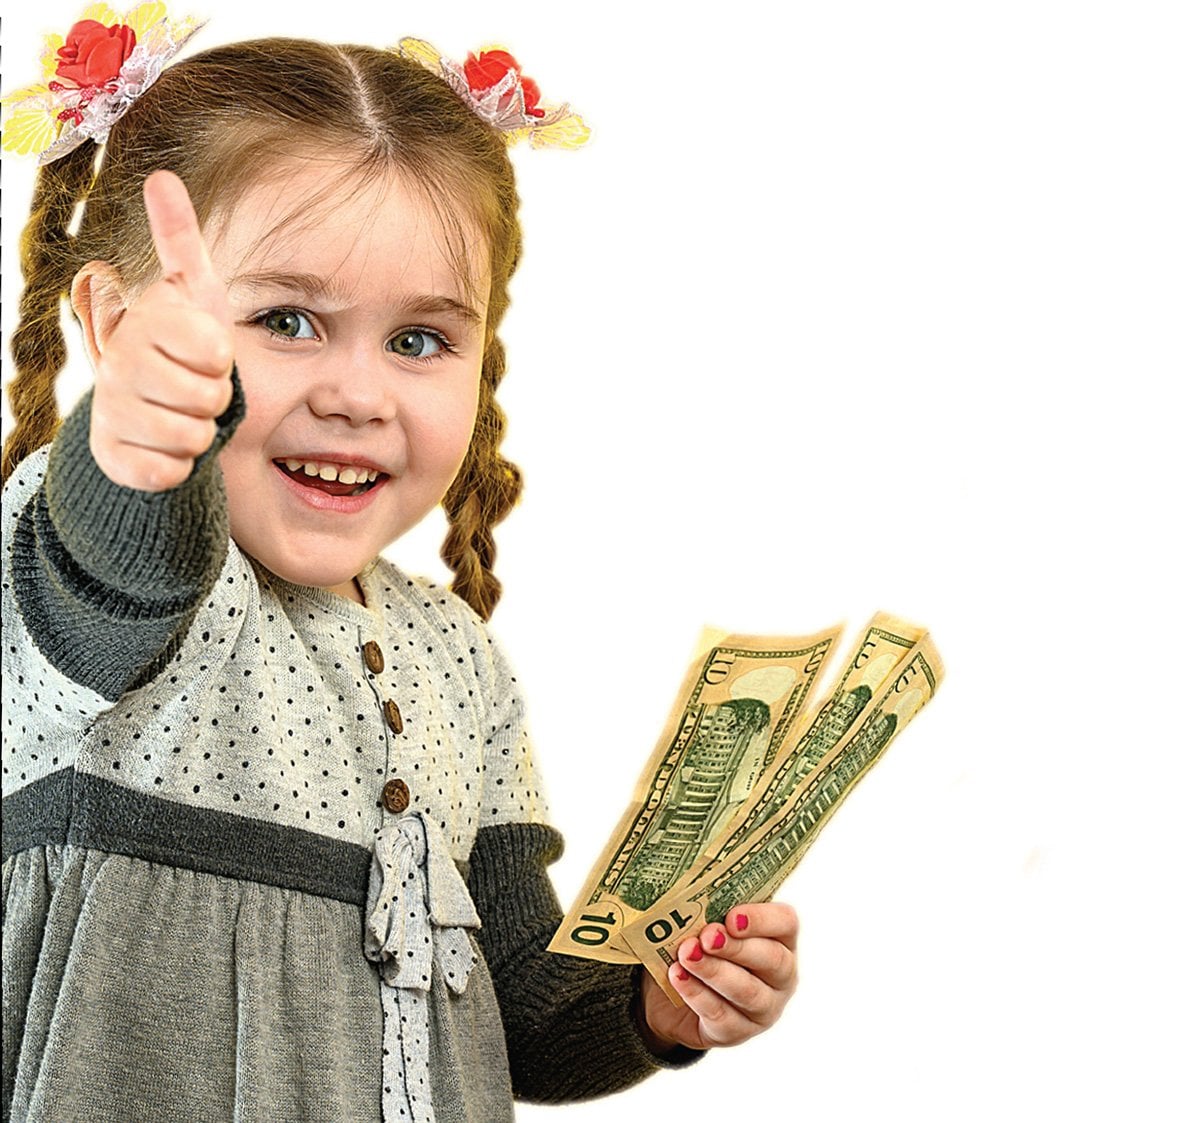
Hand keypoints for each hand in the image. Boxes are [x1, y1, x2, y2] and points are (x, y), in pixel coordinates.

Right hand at [88, 169, 234, 490]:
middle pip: (208, 396)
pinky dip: (179, 467)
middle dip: (215, 399)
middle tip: (194, 388)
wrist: (146, 410)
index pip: (214, 349)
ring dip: (199, 433)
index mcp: (145, 322)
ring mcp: (112, 411)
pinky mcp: (114, 458)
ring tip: (180, 415)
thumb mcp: (192, 294)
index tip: (205, 354)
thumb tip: (162, 175)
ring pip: (192, 436)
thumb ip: (179, 240)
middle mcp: (119, 364)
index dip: (222, 359)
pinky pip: (170, 472)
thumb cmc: (181, 349)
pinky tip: (163, 448)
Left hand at [640, 902, 798, 1051]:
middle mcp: (781, 975)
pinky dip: (697, 993)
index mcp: (780, 937)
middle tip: (707, 936)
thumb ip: (708, 906)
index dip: (762, 919)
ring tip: (686, 954)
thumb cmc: (697, 945)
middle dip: (736, 946)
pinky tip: (677, 976)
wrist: (672, 996)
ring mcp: (764, 1008)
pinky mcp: (738, 1032)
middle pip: (771, 959)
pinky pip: (721, 1015)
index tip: (732, 916)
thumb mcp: (705, 921)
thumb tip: (687, 889)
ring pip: (747, 990)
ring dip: (714, 970)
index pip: (786, 923)